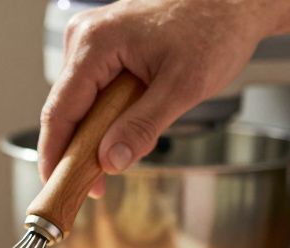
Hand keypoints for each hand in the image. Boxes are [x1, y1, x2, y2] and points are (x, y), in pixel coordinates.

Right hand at [39, 0, 276, 196]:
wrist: (234, 4)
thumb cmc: (214, 30)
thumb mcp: (183, 87)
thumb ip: (143, 126)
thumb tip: (110, 161)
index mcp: (96, 42)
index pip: (60, 110)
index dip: (55, 154)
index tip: (56, 187)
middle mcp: (86, 37)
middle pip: (66, 109)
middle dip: (81, 150)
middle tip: (99, 187)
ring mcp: (93, 41)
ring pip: (80, 103)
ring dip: (98, 134)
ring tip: (129, 148)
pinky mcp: (104, 48)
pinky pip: (94, 91)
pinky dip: (108, 116)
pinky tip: (129, 126)